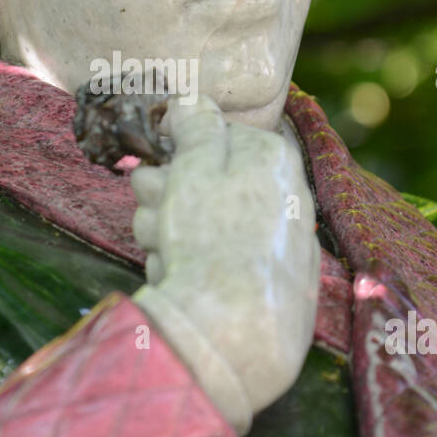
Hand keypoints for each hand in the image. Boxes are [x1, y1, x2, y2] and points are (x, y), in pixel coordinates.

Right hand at [132, 94, 319, 433]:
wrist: (235, 335)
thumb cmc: (214, 239)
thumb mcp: (196, 165)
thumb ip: (196, 126)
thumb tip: (192, 101)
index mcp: (274, 160)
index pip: (216, 135)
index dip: (177, 148)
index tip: (152, 159)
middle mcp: (284, 199)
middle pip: (207, 181)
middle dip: (167, 194)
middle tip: (153, 207)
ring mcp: (278, 248)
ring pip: (203, 226)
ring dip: (170, 234)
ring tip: (167, 253)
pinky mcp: (268, 291)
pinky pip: (216, 268)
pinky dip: (191, 272)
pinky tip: (183, 283)